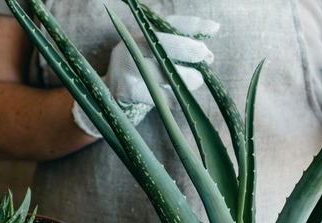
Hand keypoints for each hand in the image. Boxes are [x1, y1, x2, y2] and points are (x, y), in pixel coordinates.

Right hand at [73, 15, 218, 137]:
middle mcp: (129, 45)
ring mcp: (125, 67)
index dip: (191, 26)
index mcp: (139, 33)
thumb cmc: (140, 76)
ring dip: (183, 76)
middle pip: (160, 43)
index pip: (167, 24)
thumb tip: (208, 55)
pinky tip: (181, 100)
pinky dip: (172, 98)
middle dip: (187, 48)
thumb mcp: (155, 58)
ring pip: (159, 70)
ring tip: (197, 81)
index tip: (213, 29)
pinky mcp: (125, 89)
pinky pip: (154, 95)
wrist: (108, 97)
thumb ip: (179, 53)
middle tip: (206, 57)